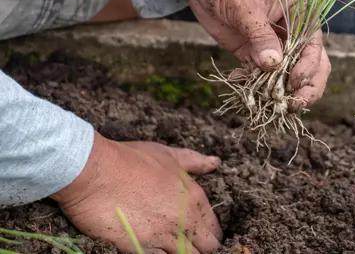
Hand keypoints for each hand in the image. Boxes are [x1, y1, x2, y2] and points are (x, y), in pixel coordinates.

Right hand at [51, 132, 221, 253]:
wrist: (96, 171)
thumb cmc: (130, 159)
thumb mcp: (167, 155)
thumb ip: (194, 161)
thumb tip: (215, 162)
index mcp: (194, 197)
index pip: (214, 227)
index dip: (208, 233)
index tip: (199, 234)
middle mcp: (185, 219)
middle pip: (207, 247)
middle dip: (201, 247)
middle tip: (187, 244)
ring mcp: (164, 236)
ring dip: (182, 253)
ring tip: (170, 248)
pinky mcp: (142, 249)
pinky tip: (154, 251)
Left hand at [178, 0, 330, 109]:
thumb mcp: (244, 5)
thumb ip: (260, 35)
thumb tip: (274, 66)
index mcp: (302, 11)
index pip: (314, 45)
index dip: (308, 67)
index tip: (293, 82)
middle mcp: (295, 30)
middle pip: (313, 65)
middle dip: (306, 88)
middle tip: (291, 105)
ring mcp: (277, 44)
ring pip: (290, 75)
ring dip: (280, 91)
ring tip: (266, 100)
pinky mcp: (257, 54)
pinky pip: (264, 77)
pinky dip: (254, 85)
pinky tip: (237, 79)